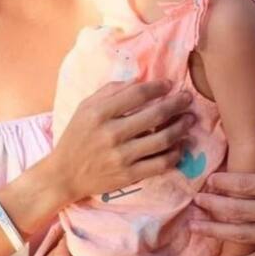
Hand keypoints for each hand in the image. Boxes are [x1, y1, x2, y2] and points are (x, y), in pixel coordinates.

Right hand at [51, 80, 192, 203]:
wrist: (65, 174)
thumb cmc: (77, 135)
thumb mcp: (86, 107)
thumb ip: (110, 91)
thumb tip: (139, 80)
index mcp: (99, 113)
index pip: (137, 94)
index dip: (157, 87)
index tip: (169, 84)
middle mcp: (111, 134)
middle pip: (154, 115)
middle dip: (176, 104)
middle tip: (187, 98)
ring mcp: (121, 156)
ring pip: (162, 140)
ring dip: (180, 127)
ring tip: (189, 119)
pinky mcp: (129, 175)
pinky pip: (160, 163)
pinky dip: (174, 153)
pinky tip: (180, 145)